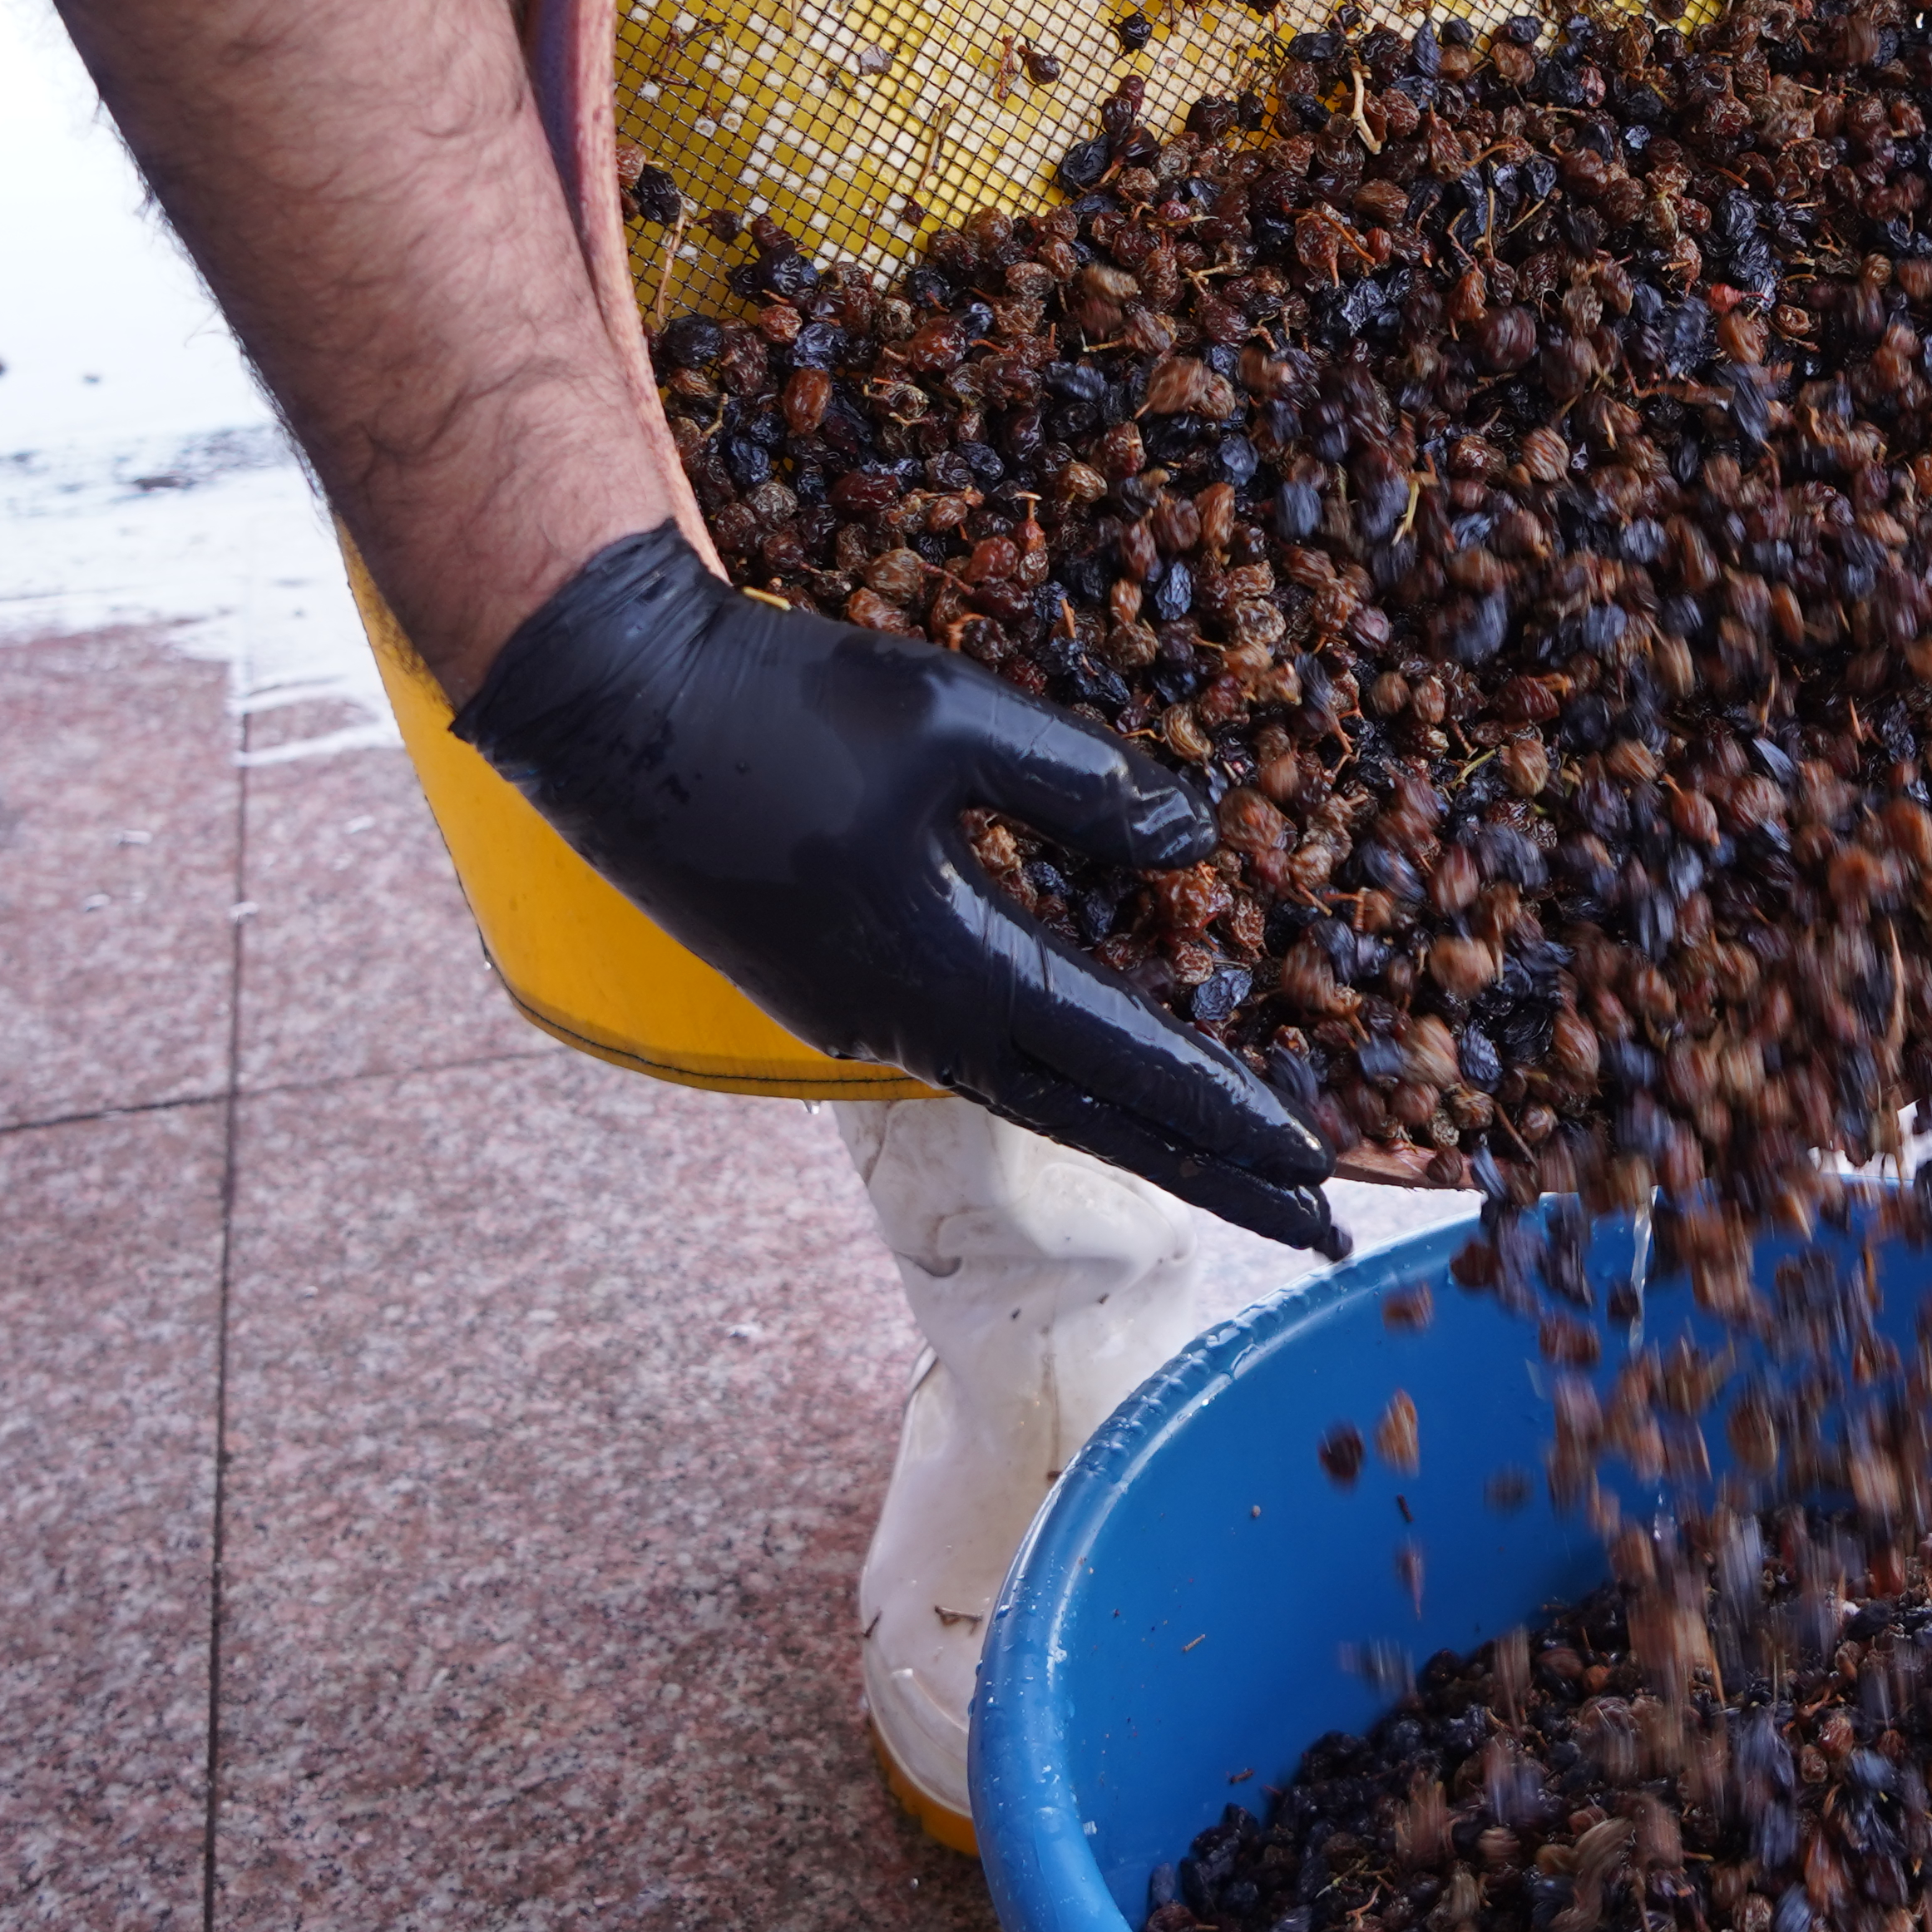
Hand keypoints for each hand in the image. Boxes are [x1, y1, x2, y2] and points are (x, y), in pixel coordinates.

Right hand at [457, 528, 1345, 1254]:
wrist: (609, 707)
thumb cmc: (782, 704)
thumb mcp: (955, 718)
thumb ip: (1084, 788)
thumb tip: (1196, 846)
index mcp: (951, 971)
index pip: (1126, 1068)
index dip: (1229, 1118)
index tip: (1322, 1168)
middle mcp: (909, 1025)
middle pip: (1094, 1121)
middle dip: (1212, 1174)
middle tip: (1319, 1226)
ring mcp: (861, 1019)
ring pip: (1033, 1092)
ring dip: (1140, 1125)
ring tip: (1236, 1156)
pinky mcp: (830, 990)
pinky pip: (973, 1050)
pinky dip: (1061, 1070)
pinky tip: (1104, 1061)